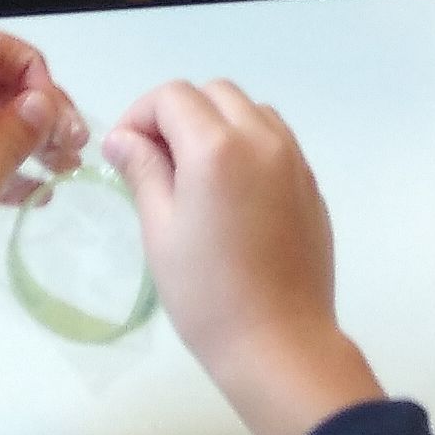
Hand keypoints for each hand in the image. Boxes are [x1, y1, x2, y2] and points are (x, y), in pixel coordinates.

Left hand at [0, 29, 89, 268]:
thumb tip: (41, 101)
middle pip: (1, 82)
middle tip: (75, 146)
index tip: (50, 113)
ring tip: (66, 170)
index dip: (29, 67)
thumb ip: (10, 141)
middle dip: (45, 107)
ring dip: (36, 137)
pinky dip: (13, 163)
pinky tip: (37, 194)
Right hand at [103, 80, 386, 434]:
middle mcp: (263, 139)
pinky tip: (229, 193)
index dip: (140, 115)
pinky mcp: (311, 184)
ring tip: (193, 176)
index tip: (124, 152)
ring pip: (250, 111)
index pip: (173, 97)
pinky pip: (276, 141)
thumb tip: (123, 138)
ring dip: (216, 124)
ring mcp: (295, 160)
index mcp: (219, 147)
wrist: (278, 341)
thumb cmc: (207, 293)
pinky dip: (247, 145)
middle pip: (215, 93)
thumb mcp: (161, 229)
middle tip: (154, 161)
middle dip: (178, 114)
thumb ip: (144, 170)